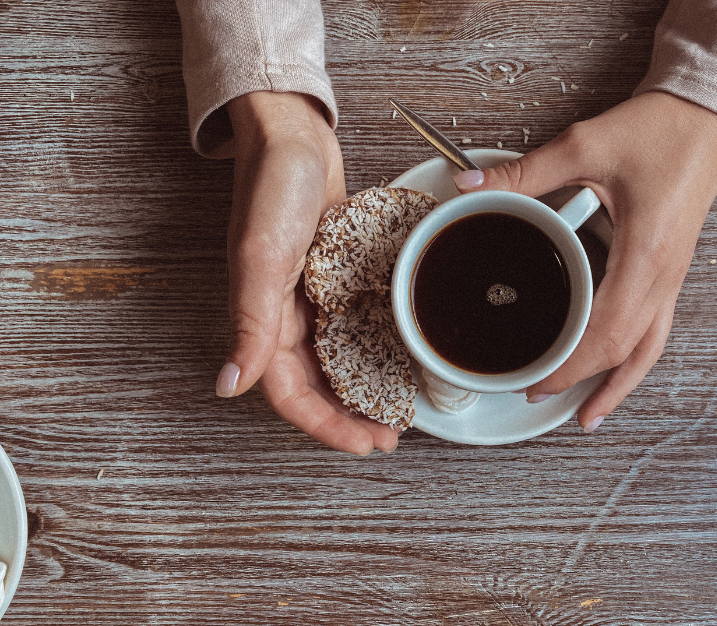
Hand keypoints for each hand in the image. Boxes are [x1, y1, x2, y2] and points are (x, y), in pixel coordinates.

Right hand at [215, 91, 397, 454]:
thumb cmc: (274, 186)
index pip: (291, 394)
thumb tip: (228, 385)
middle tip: (389, 437)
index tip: (364, 445)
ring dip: (362, 388)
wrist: (293, 135)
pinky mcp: (334, 277)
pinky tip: (398, 356)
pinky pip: (353, 325)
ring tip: (397, 409)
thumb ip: (249, 322)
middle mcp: (286, 315)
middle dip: (350, 417)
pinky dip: (373, 346)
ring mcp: (312, 297)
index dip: (325, 426)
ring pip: (337, 360)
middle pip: (317, 386)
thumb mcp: (262, 256)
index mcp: (264, 317)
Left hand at [452, 91, 716, 432]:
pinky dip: (632, 356)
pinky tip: (615, 365)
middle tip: (539, 395)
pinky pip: (655, 328)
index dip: (570, 363)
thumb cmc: (662, 130)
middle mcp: (666, 275)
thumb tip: (471, 186)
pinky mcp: (672, 270)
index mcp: (647, 253)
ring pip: (649, 349)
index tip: (536, 378)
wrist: (709, 116)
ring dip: (619, 385)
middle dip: (582, 380)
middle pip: (627, 350)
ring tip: (589, 414)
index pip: (607, 330)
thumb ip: (526, 172)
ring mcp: (673, 276)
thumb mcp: (587, 145)